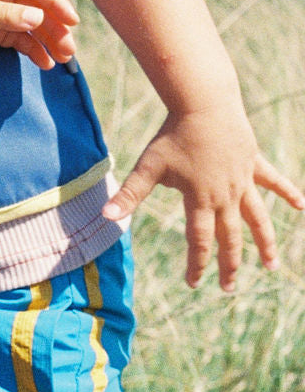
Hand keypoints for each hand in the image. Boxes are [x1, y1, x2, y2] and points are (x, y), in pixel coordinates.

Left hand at [0, 0, 78, 70]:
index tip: (72, 22)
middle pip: (37, 9)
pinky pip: (15, 40)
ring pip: (29, 27)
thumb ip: (4, 15)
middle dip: (55, 28)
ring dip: (46, 41)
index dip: (56, 3)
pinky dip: (30, 50)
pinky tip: (42, 63)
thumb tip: (38, 17)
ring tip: (60, 60)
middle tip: (69, 50)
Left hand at [103, 106, 304, 289]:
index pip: (199, 241)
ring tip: (272, 266)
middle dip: (230, 266)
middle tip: (229, 288)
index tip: (193, 283)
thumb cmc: (173, 134)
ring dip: (265, 243)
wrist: (204, 103)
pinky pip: (274, 181)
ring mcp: (243, 180)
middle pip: (230, 238)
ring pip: (258, 218)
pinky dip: (288, 193)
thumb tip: (105, 217)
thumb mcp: (148, 166)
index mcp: (200, 199)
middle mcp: (225, 195)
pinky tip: (301, 205)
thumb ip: (129, 194)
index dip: (196, 264)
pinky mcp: (253, 163)